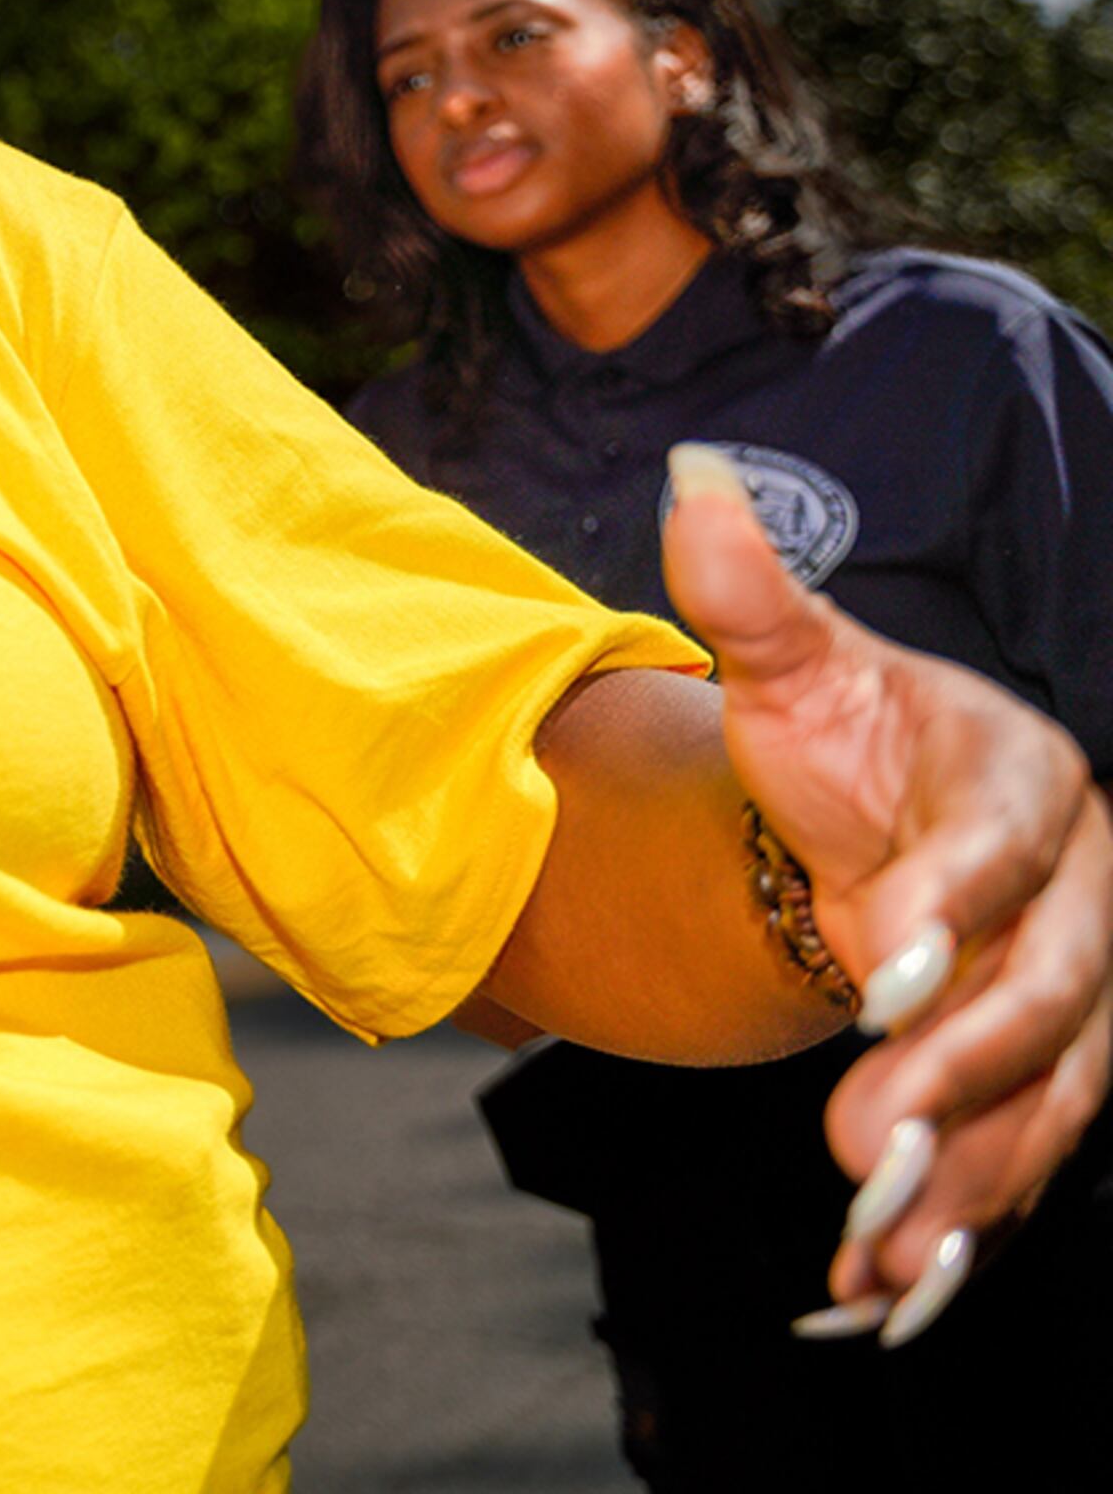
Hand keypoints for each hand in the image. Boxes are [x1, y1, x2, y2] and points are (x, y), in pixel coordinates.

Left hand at [666, 442, 1112, 1342]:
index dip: (948, 919)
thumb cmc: (841, 732)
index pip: (1000, 860)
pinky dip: (962, 1230)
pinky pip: (1018, 1162)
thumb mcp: (788, 661)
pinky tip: (886, 1291)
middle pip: (1046, 1004)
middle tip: (860, 1149)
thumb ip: (744, 590)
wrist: (879, 810)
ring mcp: (1066, 1000)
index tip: (873, 981)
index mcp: (1025, 788)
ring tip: (882, 1254)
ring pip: (1048, 1106)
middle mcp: (1074, 902)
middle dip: (962, 1082)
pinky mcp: (1034, 1079)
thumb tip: (692, 475)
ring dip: (975, 1186)